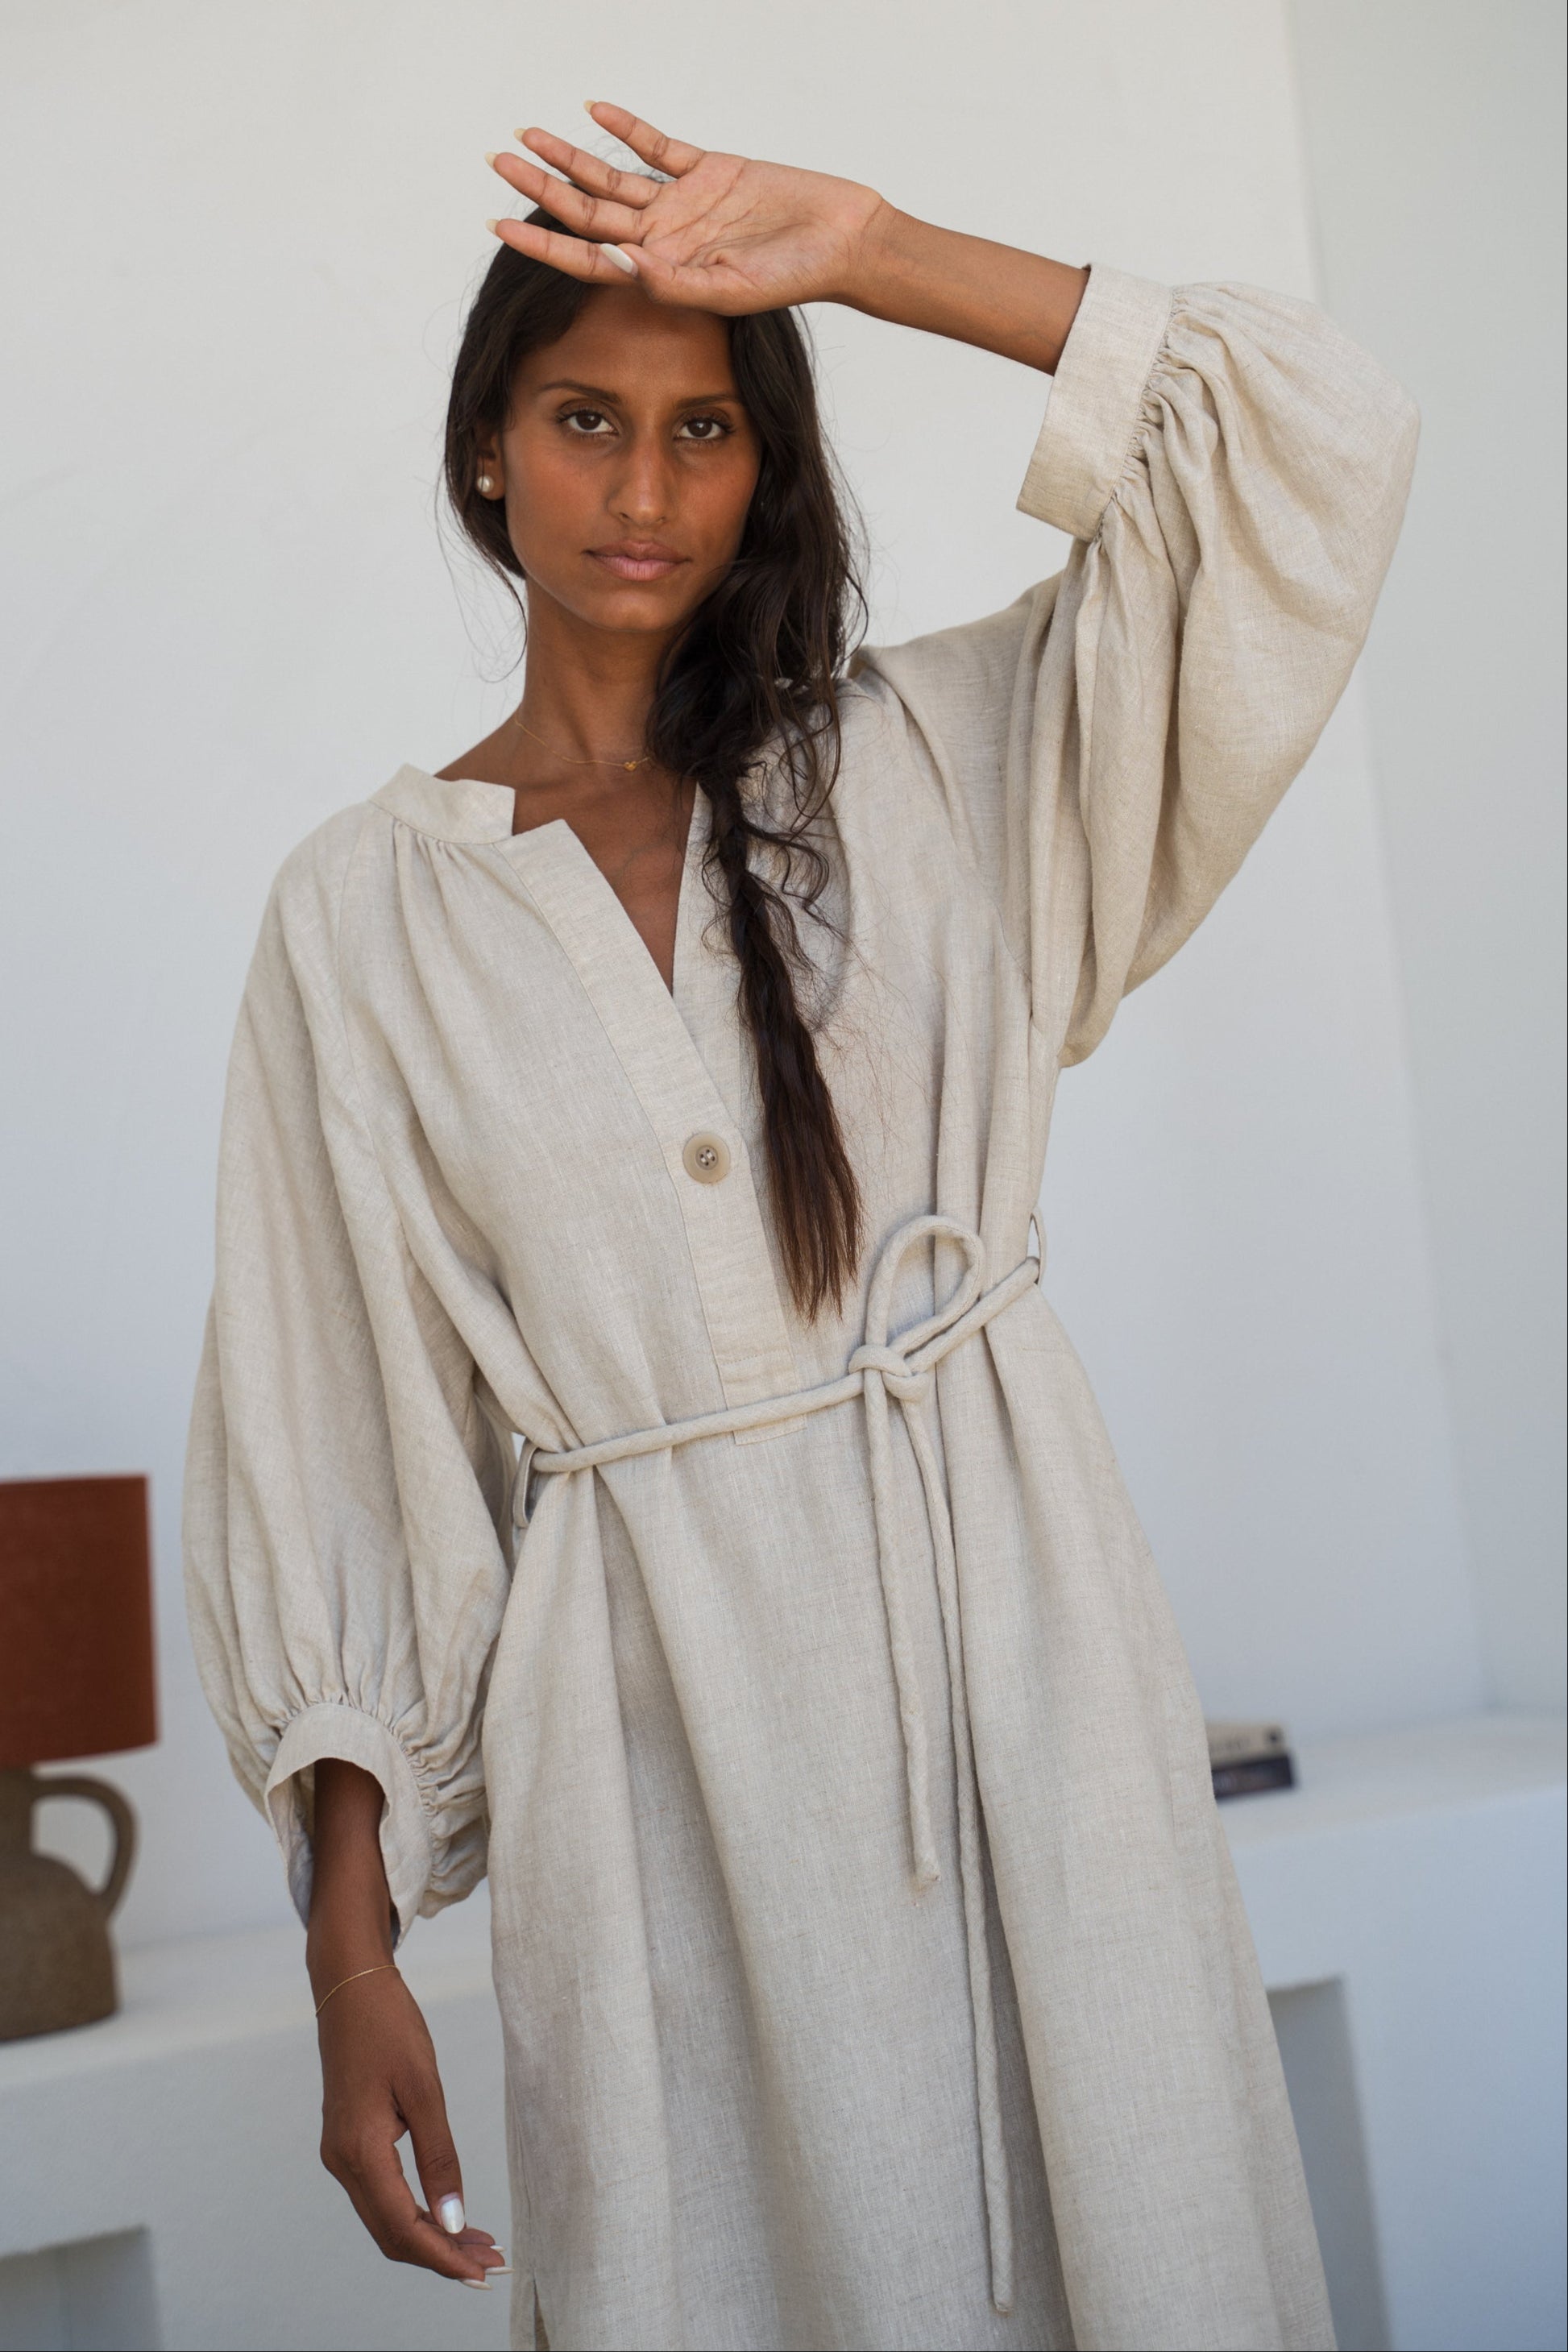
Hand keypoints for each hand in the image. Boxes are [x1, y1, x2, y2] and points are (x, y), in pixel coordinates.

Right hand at [316, 1962, 507, 2288]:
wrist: (349, 1987)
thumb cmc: (389, 2026)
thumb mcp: (423, 2088)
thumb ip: (439, 2157)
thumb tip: (455, 2219)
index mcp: (360, 2150)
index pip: (403, 2227)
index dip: (444, 2257)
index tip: (482, 2274)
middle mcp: (343, 2162)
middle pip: (392, 2233)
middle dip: (442, 2255)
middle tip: (491, 2264)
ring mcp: (341, 2155)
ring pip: (385, 2218)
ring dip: (430, 2237)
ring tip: (479, 2245)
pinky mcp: (348, 2144)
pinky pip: (381, 2195)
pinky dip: (415, 2212)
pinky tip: (446, 2214)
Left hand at [487, 100, 888, 312]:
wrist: (843, 241)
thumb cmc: (795, 277)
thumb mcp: (730, 289)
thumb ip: (671, 281)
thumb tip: (614, 261)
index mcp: (663, 272)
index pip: (587, 258)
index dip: (541, 244)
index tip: (496, 225)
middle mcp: (665, 239)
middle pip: (587, 212)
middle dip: (540, 187)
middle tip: (497, 161)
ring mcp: (684, 204)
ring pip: (612, 178)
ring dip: (570, 157)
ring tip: (528, 134)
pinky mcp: (709, 171)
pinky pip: (657, 147)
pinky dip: (627, 128)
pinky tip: (594, 110)